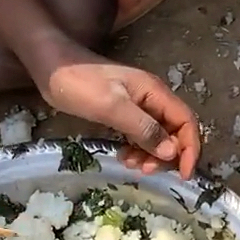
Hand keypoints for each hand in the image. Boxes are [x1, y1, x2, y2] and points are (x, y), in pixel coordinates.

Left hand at [43, 57, 200, 179]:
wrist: (50, 65)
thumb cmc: (80, 83)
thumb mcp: (112, 108)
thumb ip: (143, 128)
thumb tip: (171, 152)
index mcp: (154, 91)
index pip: (185, 121)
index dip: (189, 148)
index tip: (182, 175)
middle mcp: (151, 96)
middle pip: (173, 129)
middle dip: (167, 154)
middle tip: (145, 171)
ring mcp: (136, 103)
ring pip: (156, 133)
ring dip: (150, 153)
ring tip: (129, 165)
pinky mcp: (121, 110)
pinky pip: (139, 132)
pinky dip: (136, 147)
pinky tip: (122, 156)